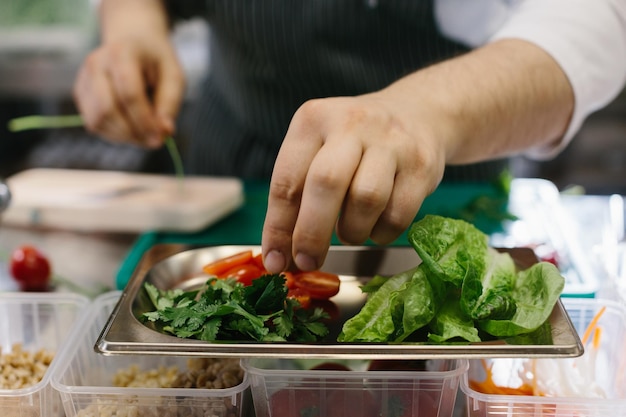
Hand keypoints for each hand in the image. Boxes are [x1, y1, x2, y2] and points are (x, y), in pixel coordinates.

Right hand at [73, 0, 184, 147]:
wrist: (132, 40)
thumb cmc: (155, 60)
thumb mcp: (173, 76)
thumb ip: (170, 103)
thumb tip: (164, 132)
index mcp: (122, 53)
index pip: (129, 93)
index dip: (144, 121)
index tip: (160, 139)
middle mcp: (96, 63)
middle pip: (108, 109)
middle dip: (133, 132)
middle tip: (153, 141)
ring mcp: (84, 78)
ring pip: (97, 120)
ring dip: (123, 136)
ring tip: (144, 135)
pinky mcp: (80, 93)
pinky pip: (93, 123)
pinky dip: (114, 134)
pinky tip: (131, 129)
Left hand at [262, 94, 446, 272]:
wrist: (416, 113)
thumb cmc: (355, 143)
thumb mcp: (319, 151)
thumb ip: (297, 197)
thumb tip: (280, 255)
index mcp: (313, 119)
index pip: (287, 180)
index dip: (278, 227)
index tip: (275, 260)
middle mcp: (351, 124)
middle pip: (326, 184)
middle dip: (312, 234)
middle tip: (307, 261)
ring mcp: (391, 142)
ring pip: (365, 200)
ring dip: (352, 231)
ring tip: (349, 231)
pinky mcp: (422, 165)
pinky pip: (398, 214)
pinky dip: (381, 233)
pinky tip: (375, 225)